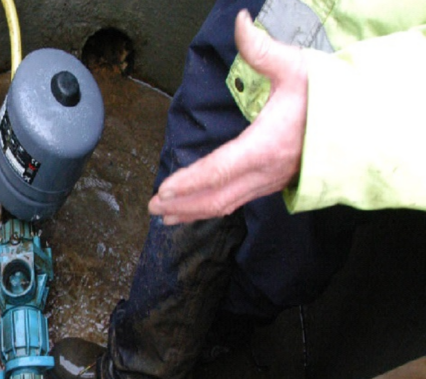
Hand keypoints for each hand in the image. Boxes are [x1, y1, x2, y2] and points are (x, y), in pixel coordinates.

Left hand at [149, 9, 307, 224]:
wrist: (364, 122)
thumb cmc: (328, 95)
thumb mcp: (296, 67)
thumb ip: (262, 49)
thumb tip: (240, 22)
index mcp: (266, 145)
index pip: (219, 169)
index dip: (189, 182)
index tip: (164, 190)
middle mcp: (266, 170)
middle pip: (217, 195)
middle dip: (182, 204)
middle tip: (153, 207)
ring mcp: (270, 181)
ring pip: (226, 203)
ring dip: (194, 211)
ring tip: (166, 217)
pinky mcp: (272, 184)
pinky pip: (237, 201)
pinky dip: (212, 208)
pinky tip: (196, 210)